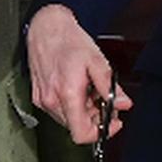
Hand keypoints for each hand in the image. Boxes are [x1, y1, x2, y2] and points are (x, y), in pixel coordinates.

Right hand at [26, 5, 126, 142]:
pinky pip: (58, 111)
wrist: (46, 28)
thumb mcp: (97, 61)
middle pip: (77, 127)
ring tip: (89, 90)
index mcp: (67, 93)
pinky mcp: (38, 97)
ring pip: (68, 120)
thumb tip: (123, 104)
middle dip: (95, 117)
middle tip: (103, 99)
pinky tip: (76, 88)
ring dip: (83, 111)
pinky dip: (71, 105)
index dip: (101, 132)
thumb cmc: (68, 41)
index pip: (81, 133)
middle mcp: (52, 100)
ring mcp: (43, 100)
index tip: (112, 121)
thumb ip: (111, 87)